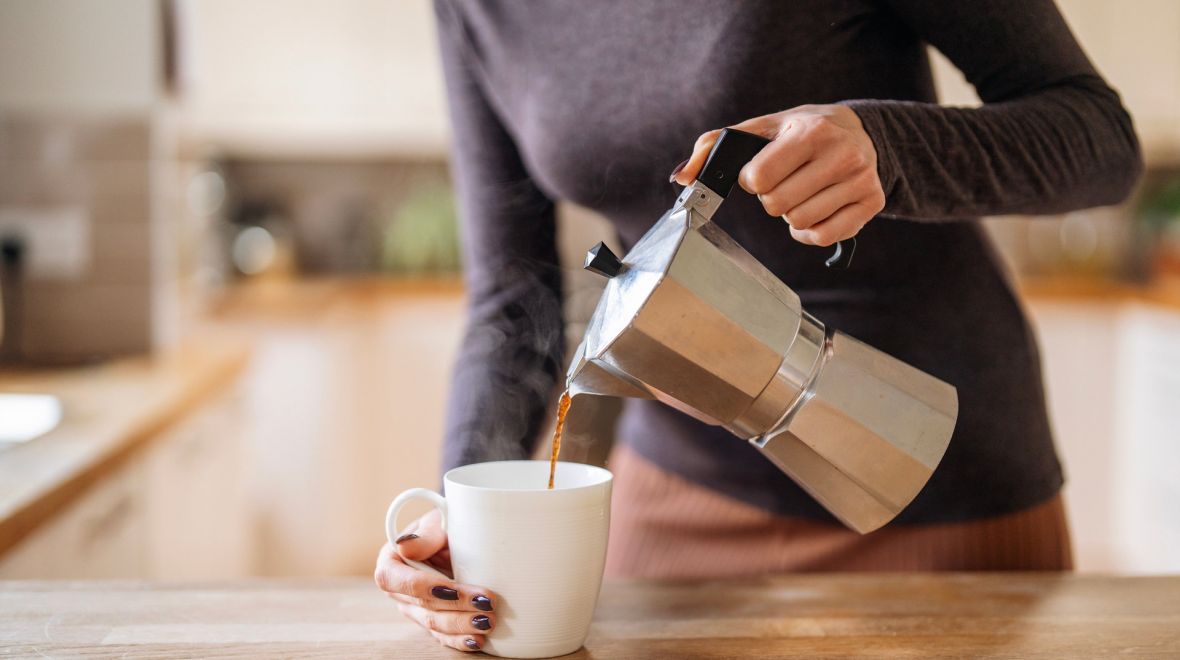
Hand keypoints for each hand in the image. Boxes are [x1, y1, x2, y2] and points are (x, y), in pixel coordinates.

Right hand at [374, 509, 497, 652]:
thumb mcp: (436, 520)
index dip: (426, 588)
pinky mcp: (431, 620)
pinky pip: (442, 635)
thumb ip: (425, 534)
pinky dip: (460, 640)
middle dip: (457, 609)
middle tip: (487, 605)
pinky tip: (477, 640)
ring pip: (434, 624)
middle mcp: (399, 590)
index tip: (454, 590)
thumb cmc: (444, 524)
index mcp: (391, 562)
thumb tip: (406, 546)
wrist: (457, 532)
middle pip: (423, 607)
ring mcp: (414, 608)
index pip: (400, 581)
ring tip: (488, 622)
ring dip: (462, 626)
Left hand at [673, 105, 884, 246]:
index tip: (761, 171)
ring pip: (799, 223)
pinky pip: (824, 237)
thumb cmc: (800, 130)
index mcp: (811, 131)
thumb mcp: (760, 128)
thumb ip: (714, 146)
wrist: (859, 131)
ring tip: (802, 192)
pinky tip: (815, 211)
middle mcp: (842, 154)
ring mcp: (860, 180)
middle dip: (771, 198)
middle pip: (777, 205)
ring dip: (790, 215)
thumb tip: (681, 178)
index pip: (759, 178)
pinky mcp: (871, 203)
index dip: (752, 180)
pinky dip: (810, 232)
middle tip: (785, 182)